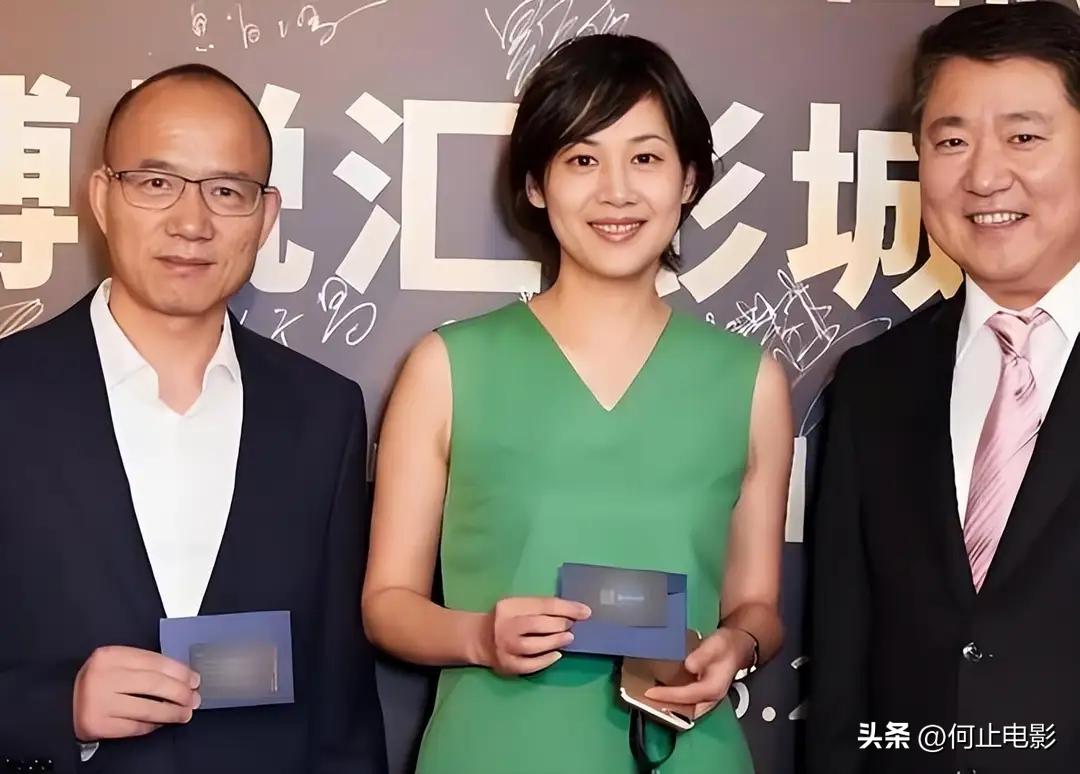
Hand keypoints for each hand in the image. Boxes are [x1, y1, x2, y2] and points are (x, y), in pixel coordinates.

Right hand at [73, 646, 200, 741]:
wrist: (60, 702)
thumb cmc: (95, 681)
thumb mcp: (115, 663)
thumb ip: (142, 665)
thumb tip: (181, 677)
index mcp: (110, 656)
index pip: (155, 662)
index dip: (179, 672)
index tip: (194, 679)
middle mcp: (104, 677)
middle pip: (154, 684)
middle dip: (180, 692)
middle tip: (194, 698)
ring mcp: (99, 702)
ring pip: (147, 708)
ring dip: (172, 712)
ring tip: (185, 713)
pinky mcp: (97, 724)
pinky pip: (134, 726)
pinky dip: (152, 725)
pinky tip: (162, 722)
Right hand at [479, 597, 590, 675]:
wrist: (479, 638)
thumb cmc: (507, 619)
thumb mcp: (518, 606)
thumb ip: (540, 608)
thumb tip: (573, 613)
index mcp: (509, 606)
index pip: (543, 604)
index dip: (567, 608)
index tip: (586, 612)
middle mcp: (504, 625)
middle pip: (538, 624)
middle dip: (561, 625)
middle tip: (572, 626)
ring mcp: (504, 647)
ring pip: (534, 645)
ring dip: (556, 641)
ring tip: (568, 638)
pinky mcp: (507, 665)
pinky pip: (531, 665)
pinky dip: (547, 660)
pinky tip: (557, 654)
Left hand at [644, 627, 755, 718]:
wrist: (738, 645)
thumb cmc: (726, 644)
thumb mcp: (716, 644)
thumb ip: (703, 655)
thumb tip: (689, 666)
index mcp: (713, 688)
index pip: (687, 696)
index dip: (668, 695)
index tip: (649, 692)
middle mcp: (711, 698)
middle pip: (686, 710)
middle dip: (666, 707)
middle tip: (646, 701)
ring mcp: (707, 698)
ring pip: (686, 708)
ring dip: (669, 705)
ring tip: (650, 699)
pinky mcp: (703, 694)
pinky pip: (686, 702)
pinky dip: (674, 700)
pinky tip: (662, 692)